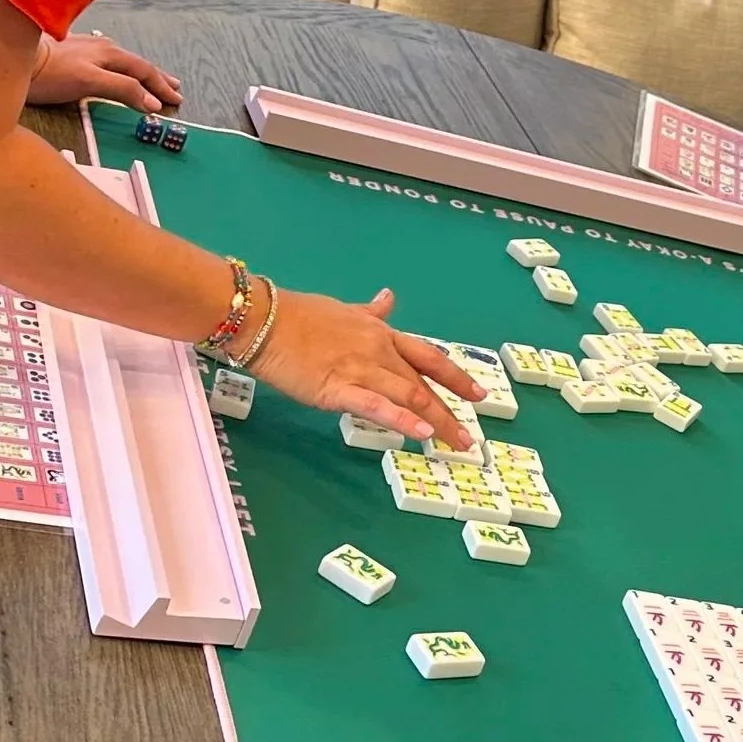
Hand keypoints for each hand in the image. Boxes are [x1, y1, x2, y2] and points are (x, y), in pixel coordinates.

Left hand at [29, 32, 181, 113]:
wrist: (15, 58)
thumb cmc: (50, 74)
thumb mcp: (89, 82)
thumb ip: (122, 90)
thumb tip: (152, 102)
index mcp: (110, 54)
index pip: (143, 73)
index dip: (159, 88)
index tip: (173, 102)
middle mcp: (103, 47)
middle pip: (137, 64)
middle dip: (158, 78)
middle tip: (176, 90)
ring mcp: (87, 47)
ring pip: (123, 60)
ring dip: (142, 72)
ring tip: (154, 79)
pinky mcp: (73, 50)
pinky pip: (108, 58)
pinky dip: (122, 67)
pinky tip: (116, 65)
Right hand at [254, 286, 483, 448]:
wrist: (264, 319)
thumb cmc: (299, 315)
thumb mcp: (344, 309)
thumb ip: (370, 311)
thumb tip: (389, 298)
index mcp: (381, 333)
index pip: (428, 357)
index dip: (456, 377)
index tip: (478, 395)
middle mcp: (379, 351)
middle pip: (423, 384)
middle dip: (450, 411)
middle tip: (469, 438)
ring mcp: (361, 369)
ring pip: (409, 396)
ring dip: (437, 422)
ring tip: (455, 443)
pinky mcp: (338, 388)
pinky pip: (376, 406)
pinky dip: (402, 420)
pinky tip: (420, 433)